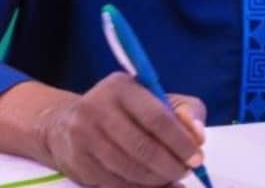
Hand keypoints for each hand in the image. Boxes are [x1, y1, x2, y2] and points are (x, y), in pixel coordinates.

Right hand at [36, 72, 205, 186]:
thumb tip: (198, 136)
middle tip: (185, 171)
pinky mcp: (77, 162)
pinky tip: (152, 185)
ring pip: (129, 169)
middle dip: (171, 166)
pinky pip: (114, 184)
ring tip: (171, 178)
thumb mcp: (155, 98)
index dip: (181, 142)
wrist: (67, 122)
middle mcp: (98, 108)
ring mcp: (84, 136)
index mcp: (121, 86)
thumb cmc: (125, 109)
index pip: (157, 118)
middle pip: (143, 148)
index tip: (197, 157)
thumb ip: (185, 111)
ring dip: (157, 181)